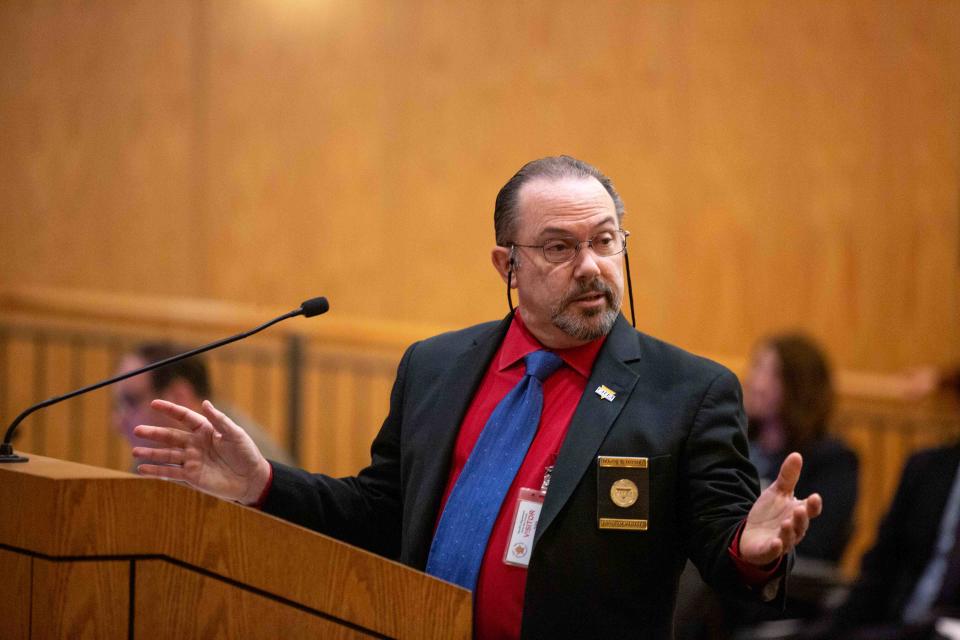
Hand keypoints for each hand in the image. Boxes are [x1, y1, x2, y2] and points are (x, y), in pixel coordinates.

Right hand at [132, 399, 271, 504]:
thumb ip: (219, 420)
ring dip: (151, 453)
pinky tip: (142, 469)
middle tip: (137, 430)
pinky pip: (170, 472)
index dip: (169, 409)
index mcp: (206, 430)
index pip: (184, 417)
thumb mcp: (235, 434)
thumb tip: (205, 402)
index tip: (153, 403)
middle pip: (170, 436)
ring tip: (135, 451)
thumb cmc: (246, 453)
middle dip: (154, 433)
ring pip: (167, 454)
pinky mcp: (191, 476)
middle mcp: (195, 443)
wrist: (251, 479)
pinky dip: (156, 471)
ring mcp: (192, 460)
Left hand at [739, 452, 822, 565]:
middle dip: (801, 518)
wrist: (752, 534)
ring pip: (789, 539)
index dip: (813, 505)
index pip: (810, 510)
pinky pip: (773, 551)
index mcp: (798, 514)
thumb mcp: (777, 492)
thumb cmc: (770, 513)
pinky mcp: (768, 551)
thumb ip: (788, 476)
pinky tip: (775, 543)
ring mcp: (782, 542)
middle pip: (801, 525)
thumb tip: (797, 454)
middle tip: (800, 509)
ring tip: (786, 522)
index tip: (815, 497)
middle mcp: (794, 529)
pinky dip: (775, 548)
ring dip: (789, 532)